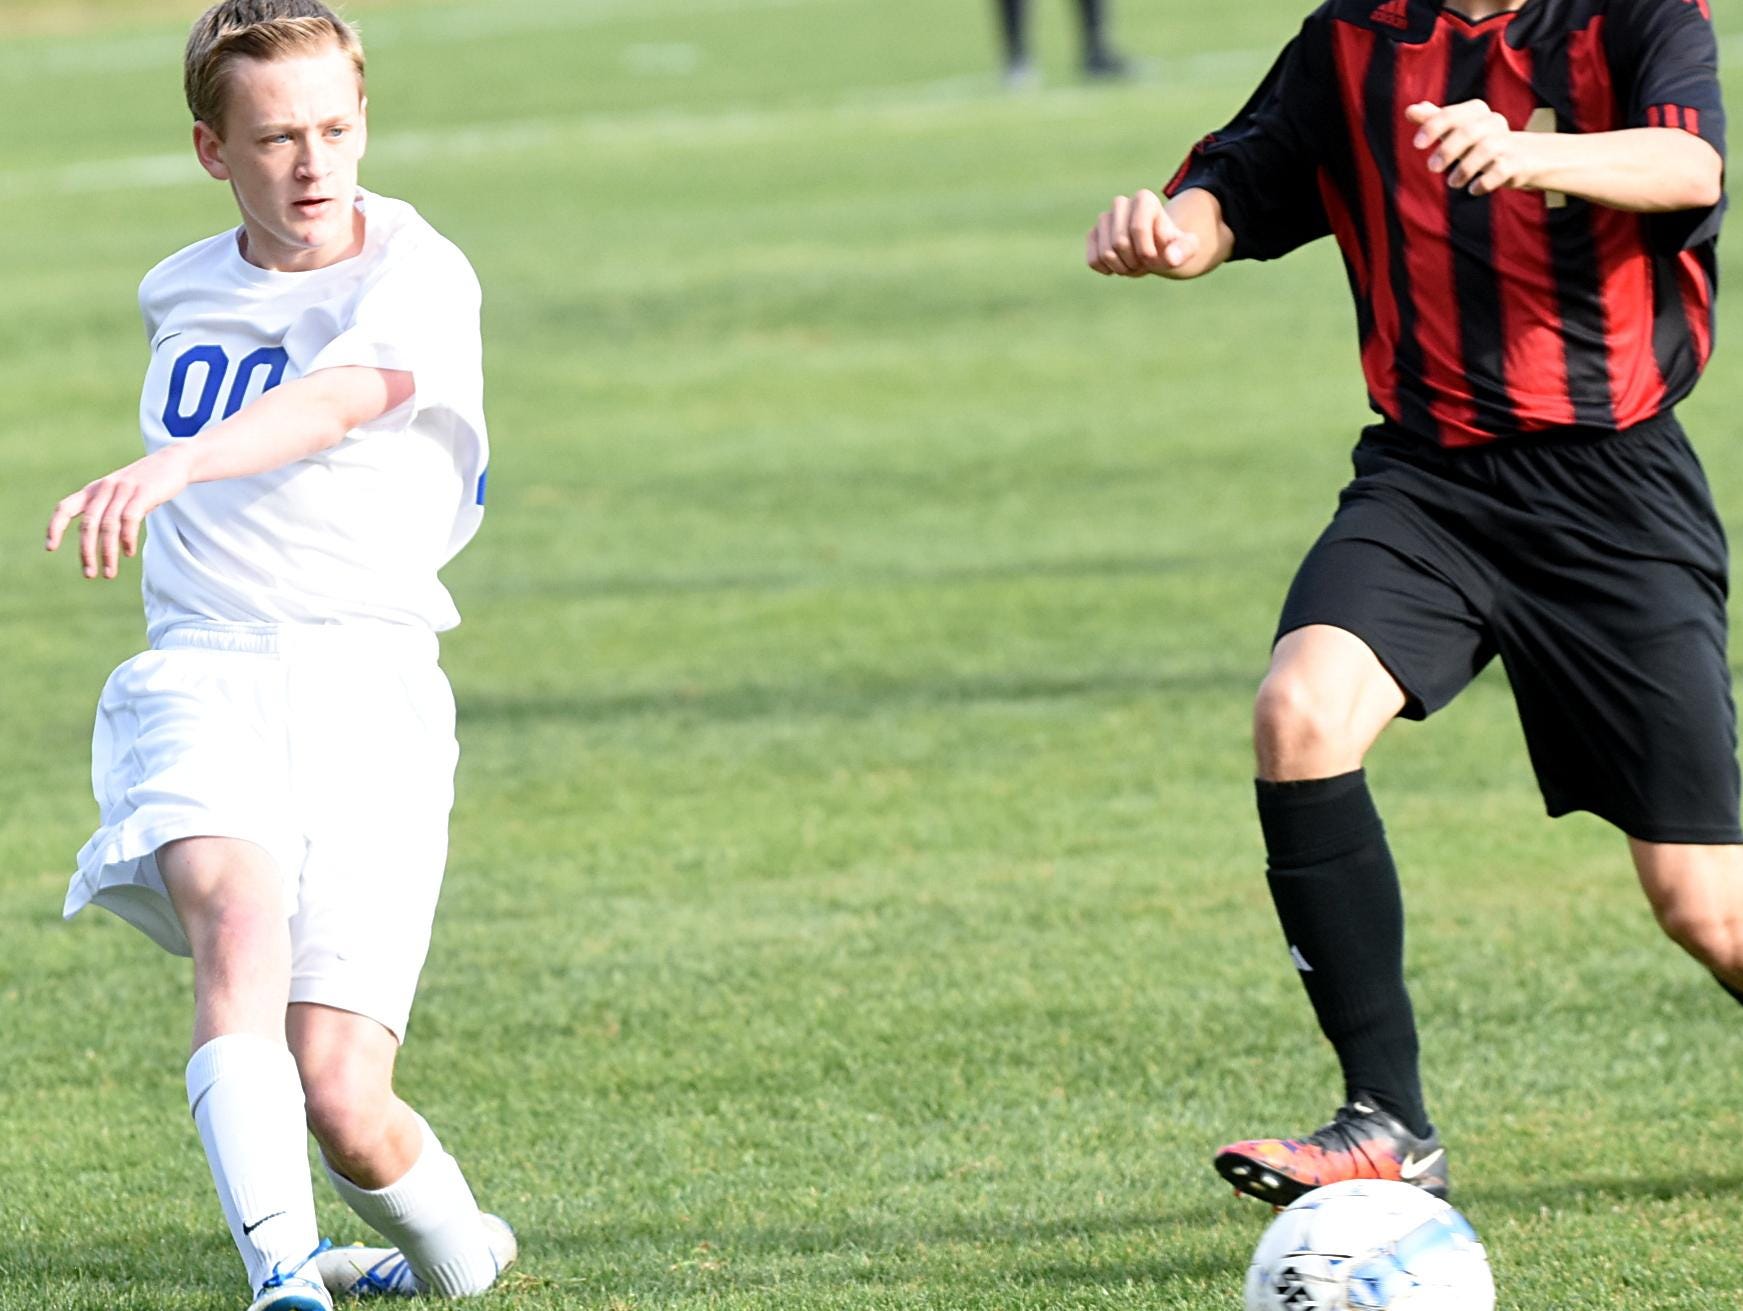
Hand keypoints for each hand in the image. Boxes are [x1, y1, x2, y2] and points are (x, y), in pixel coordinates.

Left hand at [46, 443, 194, 578]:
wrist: (173, 461)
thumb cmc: (145, 483)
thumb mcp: (120, 493)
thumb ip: (108, 511)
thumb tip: (102, 540)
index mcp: (94, 490)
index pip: (65, 508)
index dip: (55, 527)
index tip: (50, 548)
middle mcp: (104, 489)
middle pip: (88, 524)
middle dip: (86, 552)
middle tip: (89, 574)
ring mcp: (123, 490)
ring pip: (108, 526)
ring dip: (107, 553)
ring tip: (109, 572)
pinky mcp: (143, 493)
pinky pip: (129, 519)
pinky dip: (127, 539)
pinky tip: (128, 553)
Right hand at [1086, 189, 1201, 276]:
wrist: (1156, 249)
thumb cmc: (1171, 246)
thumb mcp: (1187, 248)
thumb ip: (1184, 251)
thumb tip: (1170, 258)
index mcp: (1144, 199)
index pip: (1138, 228)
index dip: (1146, 252)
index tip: (1155, 259)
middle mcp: (1121, 203)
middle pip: (1120, 242)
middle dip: (1134, 261)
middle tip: (1145, 263)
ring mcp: (1104, 219)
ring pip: (1106, 253)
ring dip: (1122, 268)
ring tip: (1134, 264)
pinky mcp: (1093, 235)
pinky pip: (1093, 260)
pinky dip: (1107, 270)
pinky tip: (1119, 266)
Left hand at [1407, 100, 1541, 196]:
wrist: (1527, 158)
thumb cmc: (1483, 143)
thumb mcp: (1458, 131)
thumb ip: (1435, 121)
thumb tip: (1410, 110)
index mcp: (1477, 113)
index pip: (1452, 114)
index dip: (1433, 126)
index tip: (1416, 144)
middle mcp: (1493, 123)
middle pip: (1469, 131)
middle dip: (1447, 150)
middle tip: (1432, 168)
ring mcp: (1508, 143)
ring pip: (1485, 149)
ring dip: (1464, 169)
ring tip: (1452, 183)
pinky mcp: (1518, 163)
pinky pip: (1501, 170)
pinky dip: (1484, 181)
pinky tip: (1474, 189)